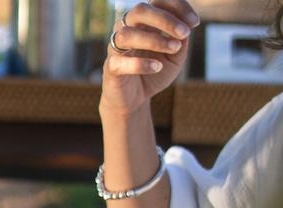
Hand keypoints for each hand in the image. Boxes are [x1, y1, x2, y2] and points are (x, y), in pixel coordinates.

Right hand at [100, 0, 201, 116]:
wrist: (135, 99)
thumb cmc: (155, 71)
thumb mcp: (175, 55)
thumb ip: (180, 40)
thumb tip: (185, 26)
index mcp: (144, 22)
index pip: (157, 2)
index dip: (177, 7)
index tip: (194, 22)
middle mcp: (127, 30)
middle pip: (139, 11)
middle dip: (165, 19)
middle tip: (184, 33)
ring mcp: (115, 49)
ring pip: (126, 34)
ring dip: (154, 40)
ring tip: (174, 49)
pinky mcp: (110, 68)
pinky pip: (120, 62)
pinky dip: (141, 64)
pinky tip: (157, 68)